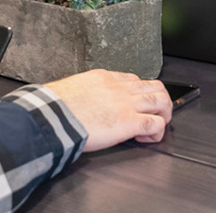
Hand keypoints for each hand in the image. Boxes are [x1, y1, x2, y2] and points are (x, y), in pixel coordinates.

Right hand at [44, 69, 171, 151]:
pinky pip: (156, 124)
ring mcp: (127, 104)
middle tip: (155, 113)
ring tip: (158, 124)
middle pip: (155, 86)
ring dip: (164, 113)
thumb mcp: (71, 90)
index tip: (135, 103)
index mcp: (104, 78)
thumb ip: (84, 93)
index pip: (133, 79)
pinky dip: (157, 131)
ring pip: (162, 101)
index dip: (139, 92)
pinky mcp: (130, 122)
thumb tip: (82, 103)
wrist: (51, 117)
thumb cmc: (54, 108)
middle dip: (160, 100)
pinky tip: (146, 138)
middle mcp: (119, 88)